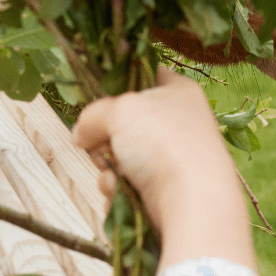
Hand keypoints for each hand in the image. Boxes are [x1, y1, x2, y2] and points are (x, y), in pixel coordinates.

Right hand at [73, 68, 256, 273]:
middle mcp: (177, 121)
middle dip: (105, 136)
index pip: (144, 75)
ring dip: (108, 167)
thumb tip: (82, 134)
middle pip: (124, 122)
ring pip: (119, 156)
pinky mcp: (162, 188)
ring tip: (116, 172)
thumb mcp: (121, 110)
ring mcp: (170, 156)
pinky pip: (124, 185)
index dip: (117, 85)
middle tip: (105, 143)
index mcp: (178, 91)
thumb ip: (94, 114)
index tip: (98, 98)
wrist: (192, 199)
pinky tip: (121, 191)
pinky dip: (117, 189)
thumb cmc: (164, 141)